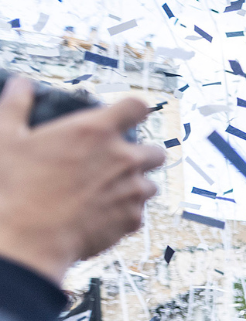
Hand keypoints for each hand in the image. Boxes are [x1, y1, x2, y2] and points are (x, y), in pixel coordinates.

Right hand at [0, 75, 166, 285]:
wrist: (30, 237)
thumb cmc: (16, 187)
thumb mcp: (6, 138)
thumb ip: (16, 105)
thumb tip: (21, 84)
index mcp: (97, 131)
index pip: (137, 107)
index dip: (133, 110)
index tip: (127, 117)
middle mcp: (124, 158)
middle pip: (155, 151)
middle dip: (141, 155)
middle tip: (116, 162)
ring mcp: (132, 190)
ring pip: (150, 185)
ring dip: (134, 187)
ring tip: (106, 193)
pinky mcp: (133, 220)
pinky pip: (137, 214)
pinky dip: (124, 215)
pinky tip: (100, 216)